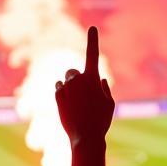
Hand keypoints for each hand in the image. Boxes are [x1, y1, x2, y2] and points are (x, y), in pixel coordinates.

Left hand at [55, 26, 113, 144]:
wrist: (85, 138)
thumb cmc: (101, 121)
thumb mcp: (109, 104)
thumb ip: (105, 89)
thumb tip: (101, 80)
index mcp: (93, 78)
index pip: (93, 54)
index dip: (93, 40)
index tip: (93, 28)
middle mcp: (77, 79)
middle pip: (74, 71)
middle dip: (77, 78)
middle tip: (83, 94)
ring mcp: (65, 87)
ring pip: (66, 80)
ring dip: (70, 88)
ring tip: (77, 105)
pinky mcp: (57, 96)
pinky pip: (59, 88)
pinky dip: (63, 94)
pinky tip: (70, 107)